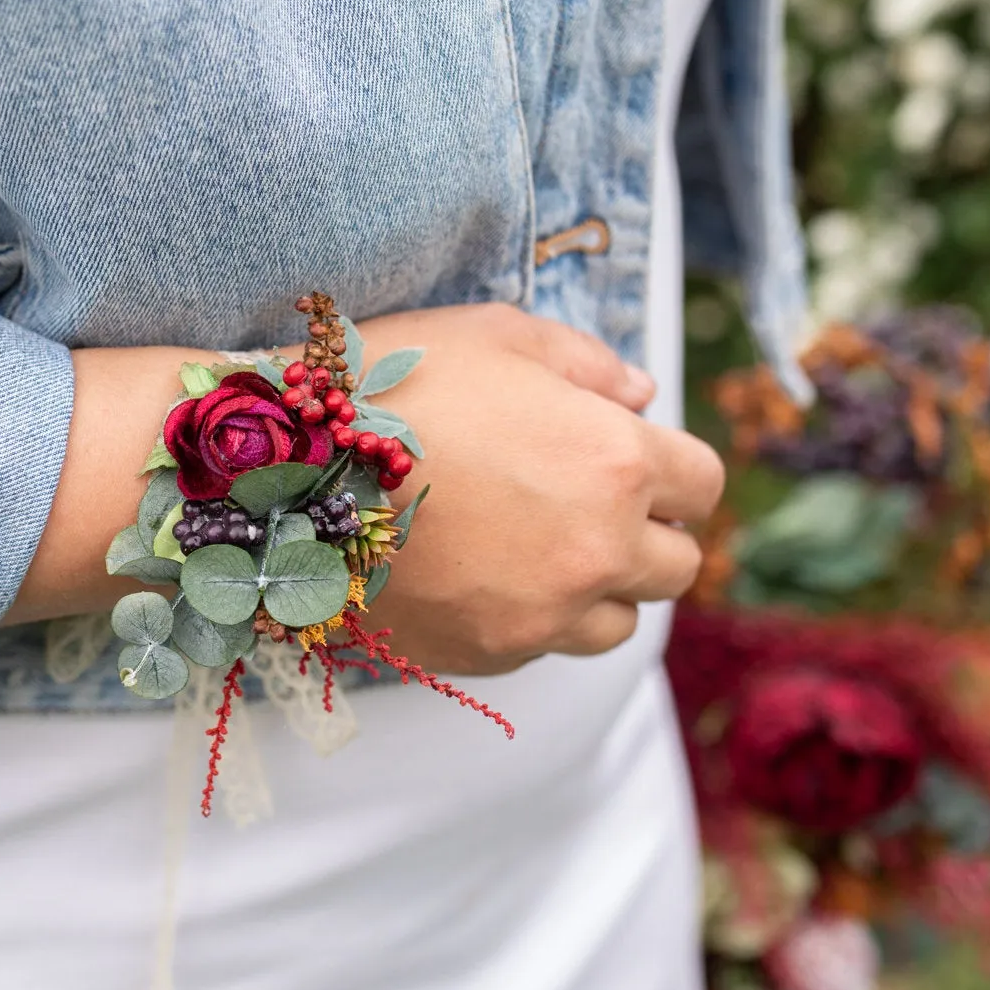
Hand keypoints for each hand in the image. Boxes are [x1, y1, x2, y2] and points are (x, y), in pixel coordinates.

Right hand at [350, 304, 723, 675]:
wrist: (287, 469)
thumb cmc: (394, 384)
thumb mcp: (498, 336)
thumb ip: (587, 363)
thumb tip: (641, 396)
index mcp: (616, 461)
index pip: (702, 484)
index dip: (673, 470)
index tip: (639, 463)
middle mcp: (597, 548)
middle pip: (676, 566)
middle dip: (647, 534)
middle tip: (590, 508)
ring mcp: (545, 612)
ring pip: (619, 622)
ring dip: (599, 588)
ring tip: (540, 549)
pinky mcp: (490, 654)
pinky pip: (544, 646)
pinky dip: (533, 617)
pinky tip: (484, 574)